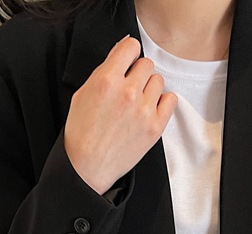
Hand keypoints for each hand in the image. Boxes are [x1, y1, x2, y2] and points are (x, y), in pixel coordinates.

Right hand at [63, 35, 176, 194]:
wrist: (87, 169)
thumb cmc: (81, 136)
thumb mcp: (82, 95)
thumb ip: (103, 71)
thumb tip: (121, 52)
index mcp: (106, 81)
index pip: (131, 47)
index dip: (128, 54)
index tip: (126, 64)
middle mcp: (127, 92)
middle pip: (146, 64)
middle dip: (137, 74)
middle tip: (128, 89)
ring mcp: (143, 110)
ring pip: (158, 80)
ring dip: (149, 88)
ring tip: (136, 103)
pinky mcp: (155, 127)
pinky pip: (170, 99)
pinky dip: (162, 102)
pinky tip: (149, 110)